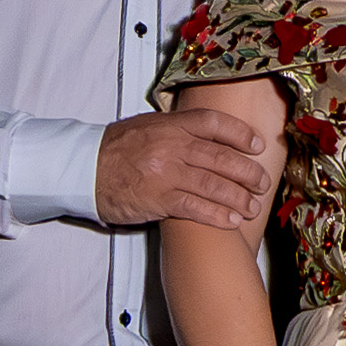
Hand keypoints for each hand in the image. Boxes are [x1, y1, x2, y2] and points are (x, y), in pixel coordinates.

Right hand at [99, 96, 271, 229]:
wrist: (83, 170)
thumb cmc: (115, 149)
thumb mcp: (145, 127)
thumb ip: (175, 128)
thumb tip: (206, 131)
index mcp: (169, 125)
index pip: (213, 123)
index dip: (240, 133)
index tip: (257, 145)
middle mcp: (171, 146)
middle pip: (222, 157)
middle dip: (248, 172)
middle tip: (263, 182)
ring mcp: (166, 173)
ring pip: (214, 185)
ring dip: (239, 198)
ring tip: (252, 207)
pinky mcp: (159, 200)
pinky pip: (196, 208)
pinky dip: (217, 215)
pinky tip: (231, 221)